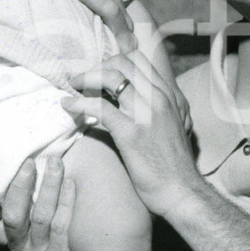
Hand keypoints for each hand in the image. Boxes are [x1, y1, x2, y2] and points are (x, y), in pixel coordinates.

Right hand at [0, 157, 74, 250]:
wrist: (96, 247)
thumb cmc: (55, 210)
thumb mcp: (31, 207)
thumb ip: (16, 194)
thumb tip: (1, 164)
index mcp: (8, 239)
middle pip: (14, 219)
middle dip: (20, 187)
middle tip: (29, 163)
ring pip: (41, 218)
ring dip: (48, 186)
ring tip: (56, 162)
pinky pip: (63, 226)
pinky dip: (66, 201)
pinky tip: (70, 182)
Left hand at [61, 51, 198, 217]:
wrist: (182, 191)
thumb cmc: (172, 163)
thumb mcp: (172, 124)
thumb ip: (154, 107)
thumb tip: (126, 98)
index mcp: (169, 95)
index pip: (138, 59)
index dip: (113, 61)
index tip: (98, 73)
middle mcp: (159, 98)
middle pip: (122, 62)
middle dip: (97, 67)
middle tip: (82, 81)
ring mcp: (146, 114)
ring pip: (111, 76)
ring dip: (86, 79)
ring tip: (73, 87)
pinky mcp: (131, 133)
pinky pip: (99, 107)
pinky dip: (79, 103)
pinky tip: (68, 105)